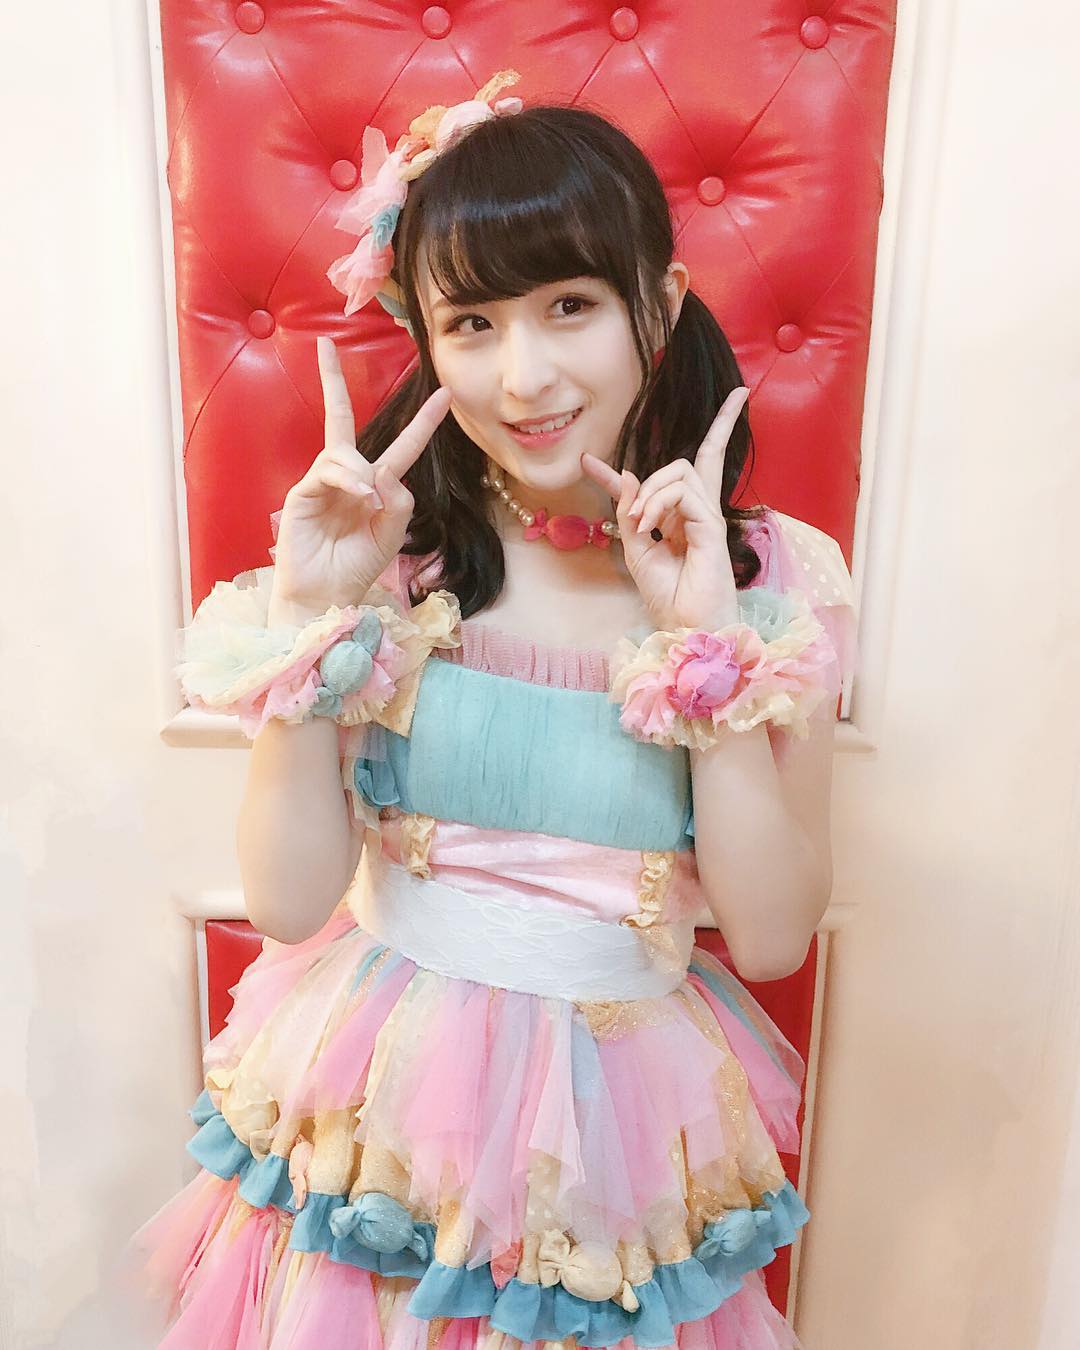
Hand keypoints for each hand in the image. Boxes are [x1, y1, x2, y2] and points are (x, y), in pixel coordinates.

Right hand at [269, 336, 452, 616]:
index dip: (422, 422)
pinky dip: (347, 480)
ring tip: (368, 502)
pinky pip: (327, 472)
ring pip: (342, 453)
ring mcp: (320, 483)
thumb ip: (398, 503)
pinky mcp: (301, 495)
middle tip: (326, 343)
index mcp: (374, 486)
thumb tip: (383, 473)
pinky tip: (359, 496)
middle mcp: (346, 477)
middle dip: (332, 380)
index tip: (444, 393)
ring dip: (359, 474)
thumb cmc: (357, 569)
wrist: (326, 598)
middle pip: (339, 419)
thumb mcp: (391, 536)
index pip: (401, 446)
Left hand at [580, 386, 748, 631]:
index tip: (585, 462)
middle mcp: (696, 515)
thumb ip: (629, 514)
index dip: (624, 470)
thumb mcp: (636, 551)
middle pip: (683, 467)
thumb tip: (626, 474)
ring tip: (639, 522)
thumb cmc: (668, 596)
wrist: (686, 626)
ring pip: (680, 473)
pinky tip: (647, 526)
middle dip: (653, 476)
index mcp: (680, 521)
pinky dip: (658, 503)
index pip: (660, 484)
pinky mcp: (712, 526)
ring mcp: (706, 518)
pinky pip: (683, 494)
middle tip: (634, 515)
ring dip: (650, 492)